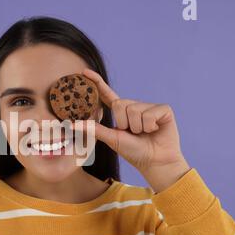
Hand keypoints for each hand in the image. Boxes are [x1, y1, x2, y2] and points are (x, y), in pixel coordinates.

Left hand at [71, 68, 191, 192]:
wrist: (156, 162)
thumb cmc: (134, 152)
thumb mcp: (111, 139)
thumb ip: (93, 130)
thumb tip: (71, 125)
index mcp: (121, 112)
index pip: (106, 94)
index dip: (96, 82)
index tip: (84, 72)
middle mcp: (134, 106)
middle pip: (119, 104)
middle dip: (124, 123)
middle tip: (133, 133)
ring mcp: (149, 107)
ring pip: (134, 110)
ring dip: (138, 127)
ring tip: (145, 134)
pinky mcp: (163, 109)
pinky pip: (149, 113)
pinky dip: (150, 126)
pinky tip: (156, 130)